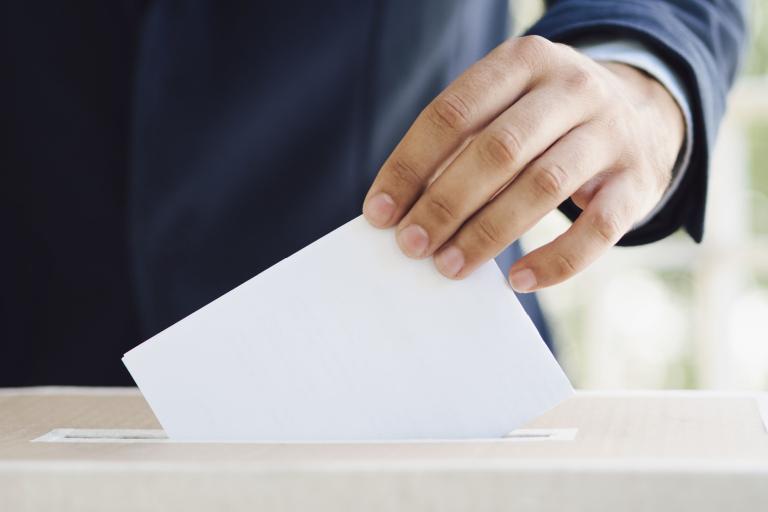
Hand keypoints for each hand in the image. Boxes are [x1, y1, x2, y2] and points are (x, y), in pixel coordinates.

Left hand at [362, 36, 684, 291]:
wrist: (641, 112)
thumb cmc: (545, 121)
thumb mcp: (506, 109)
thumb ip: (461, 148)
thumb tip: (405, 211)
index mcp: (524, 60)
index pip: (453, 113)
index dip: (410, 166)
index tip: (380, 212)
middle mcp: (571, 87)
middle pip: (497, 150)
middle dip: (445, 204)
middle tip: (412, 245)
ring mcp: (612, 132)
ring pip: (542, 186)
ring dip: (488, 233)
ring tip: (449, 266)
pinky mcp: (639, 180)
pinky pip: (598, 229)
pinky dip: (556, 261)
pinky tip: (519, 280)